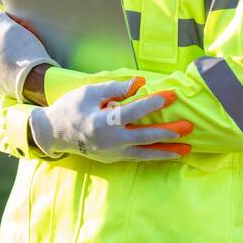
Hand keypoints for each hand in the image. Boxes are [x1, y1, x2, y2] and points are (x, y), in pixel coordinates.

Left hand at [0, 3, 58, 101]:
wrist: (37, 79)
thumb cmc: (22, 50)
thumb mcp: (9, 28)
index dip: (8, 34)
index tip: (20, 34)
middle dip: (11, 47)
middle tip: (27, 43)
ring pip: (4, 65)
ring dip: (14, 60)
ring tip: (30, 56)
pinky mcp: (6, 92)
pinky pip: (11, 78)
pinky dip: (18, 73)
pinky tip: (29, 69)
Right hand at [28, 77, 192, 162]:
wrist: (54, 133)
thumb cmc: (73, 108)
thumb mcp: (90, 92)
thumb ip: (115, 88)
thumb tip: (140, 83)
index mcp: (102, 121)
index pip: (133, 112)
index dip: (153, 103)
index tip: (171, 95)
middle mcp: (109, 140)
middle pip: (144, 136)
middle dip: (167, 132)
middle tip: (188, 126)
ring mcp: (112, 152)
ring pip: (144, 153)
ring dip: (167, 151)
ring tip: (187, 149)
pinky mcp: (114, 159)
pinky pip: (139, 158)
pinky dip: (155, 156)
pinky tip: (171, 154)